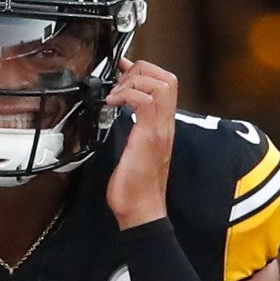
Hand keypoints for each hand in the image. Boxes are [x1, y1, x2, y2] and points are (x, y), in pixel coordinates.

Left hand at [104, 58, 177, 228]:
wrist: (140, 211)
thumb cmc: (135, 187)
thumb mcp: (134, 149)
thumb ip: (133, 129)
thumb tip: (118, 113)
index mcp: (162, 126)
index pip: (166, 84)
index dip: (145, 70)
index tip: (123, 70)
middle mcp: (165, 125)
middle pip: (167, 78)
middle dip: (140, 69)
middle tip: (119, 81)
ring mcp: (159, 129)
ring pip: (160, 84)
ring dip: (133, 80)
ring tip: (116, 94)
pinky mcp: (149, 136)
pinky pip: (145, 101)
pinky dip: (126, 94)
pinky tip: (112, 104)